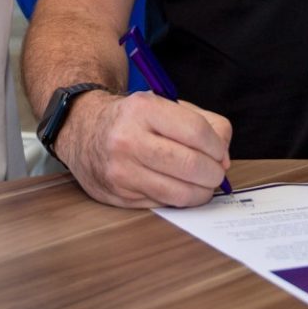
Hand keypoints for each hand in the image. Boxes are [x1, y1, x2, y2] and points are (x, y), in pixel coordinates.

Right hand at [58, 91, 231, 208]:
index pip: (196, 131)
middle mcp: (128, 140)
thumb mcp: (164, 104)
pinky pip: (163, 204)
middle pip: (190, 165)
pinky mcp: (118, 196)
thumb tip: (224, 157)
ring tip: (203, 184)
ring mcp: (121, 171)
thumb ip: (203, 123)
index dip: (217, 146)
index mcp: (143, 109)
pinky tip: (179, 188)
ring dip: (201, 192)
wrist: (83, 130)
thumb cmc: (133, 118)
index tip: (220, 152)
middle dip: (214, 173)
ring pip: (179, 192)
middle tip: (217, 172)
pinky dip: (179, 199)